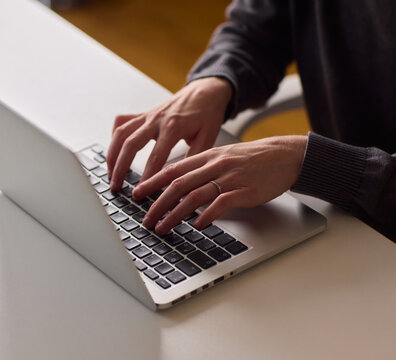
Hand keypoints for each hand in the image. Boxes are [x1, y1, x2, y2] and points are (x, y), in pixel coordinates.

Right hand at [106, 77, 232, 191]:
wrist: (206, 91)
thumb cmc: (208, 115)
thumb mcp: (208, 137)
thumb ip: (194, 158)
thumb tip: (183, 181)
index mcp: (174, 127)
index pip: (156, 157)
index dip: (148, 176)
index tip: (141, 191)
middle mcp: (156, 119)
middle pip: (130, 144)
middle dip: (120, 168)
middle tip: (116, 187)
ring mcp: (147, 116)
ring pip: (121, 134)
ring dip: (112, 155)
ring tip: (110, 175)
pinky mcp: (143, 114)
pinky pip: (122, 124)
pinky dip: (114, 138)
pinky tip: (114, 153)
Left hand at [132, 136, 307, 233]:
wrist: (285, 156)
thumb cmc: (252, 158)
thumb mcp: (222, 156)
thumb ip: (200, 167)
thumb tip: (177, 184)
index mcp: (207, 156)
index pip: (173, 169)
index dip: (152, 182)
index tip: (137, 193)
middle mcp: (214, 165)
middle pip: (178, 185)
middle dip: (157, 203)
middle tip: (145, 218)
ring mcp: (229, 178)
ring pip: (194, 196)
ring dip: (174, 214)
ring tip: (162, 227)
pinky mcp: (244, 191)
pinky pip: (221, 204)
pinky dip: (207, 215)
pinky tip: (197, 226)